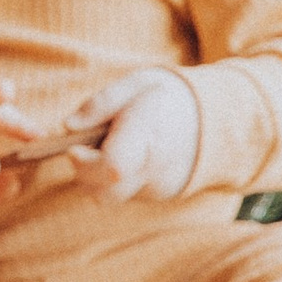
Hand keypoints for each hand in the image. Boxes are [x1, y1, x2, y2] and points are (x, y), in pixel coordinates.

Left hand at [58, 70, 202, 202]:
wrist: (214, 119)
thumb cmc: (167, 97)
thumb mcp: (135, 85)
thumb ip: (100, 103)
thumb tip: (67, 125)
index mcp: (149, 136)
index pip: (112, 168)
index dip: (85, 163)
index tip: (74, 147)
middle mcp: (155, 168)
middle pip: (104, 191)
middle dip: (83, 173)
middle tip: (85, 146)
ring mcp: (158, 186)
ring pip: (110, 196)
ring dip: (96, 177)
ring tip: (109, 147)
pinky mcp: (158, 195)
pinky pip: (124, 194)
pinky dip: (114, 180)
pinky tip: (126, 156)